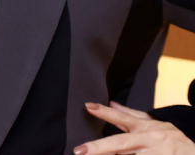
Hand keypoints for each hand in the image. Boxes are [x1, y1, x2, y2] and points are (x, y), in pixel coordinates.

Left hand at [74, 101, 194, 153]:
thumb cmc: (174, 136)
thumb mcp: (154, 123)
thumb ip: (131, 115)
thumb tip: (112, 103)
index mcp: (144, 128)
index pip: (121, 118)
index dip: (105, 112)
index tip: (88, 106)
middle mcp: (147, 141)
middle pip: (120, 144)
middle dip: (98, 148)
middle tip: (79, 151)